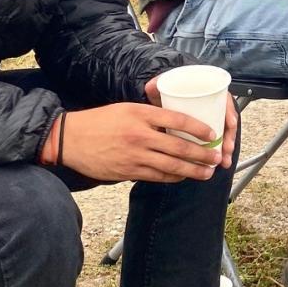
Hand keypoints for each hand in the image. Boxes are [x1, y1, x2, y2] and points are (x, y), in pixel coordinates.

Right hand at [51, 99, 227, 184]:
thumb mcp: (126, 109)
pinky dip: (174, 178)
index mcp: (141, 115)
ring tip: (207, 172)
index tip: (212, 134)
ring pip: (172, 166)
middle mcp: (140, 136)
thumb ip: (150, 116)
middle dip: (203, 155)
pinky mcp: (129, 171)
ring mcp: (135, 156)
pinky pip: (158, 177)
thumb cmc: (99, 122)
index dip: (199, 129)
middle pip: (180, 148)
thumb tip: (175, 123)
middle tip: (217, 157)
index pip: (178, 120)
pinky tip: (183, 177)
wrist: (71, 139)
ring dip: (193, 171)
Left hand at [144, 76, 238, 169]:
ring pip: (224, 134)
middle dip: (229, 137)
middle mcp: (214, 105)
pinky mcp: (207, 132)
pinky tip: (221, 164)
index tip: (230, 124)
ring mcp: (212, 119)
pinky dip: (220, 153)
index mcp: (208, 91)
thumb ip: (157, 85)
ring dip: (226, 149)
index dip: (230, 113)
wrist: (169, 94)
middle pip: (227, 121)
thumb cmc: (170, 90)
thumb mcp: (165, 85)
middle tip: (227, 149)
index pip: (225, 101)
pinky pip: (218, 143)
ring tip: (223, 161)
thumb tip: (152, 88)